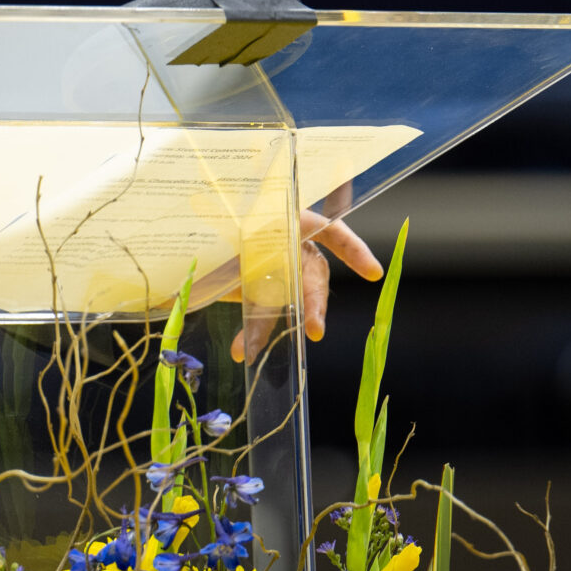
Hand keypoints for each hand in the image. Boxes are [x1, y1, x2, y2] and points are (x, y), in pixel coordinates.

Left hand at [229, 210, 382, 361]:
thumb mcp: (232, 224)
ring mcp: (277, 276)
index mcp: (293, 222)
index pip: (333, 234)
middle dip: (314, 304)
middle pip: (312, 278)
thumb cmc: (222, 220)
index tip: (373, 273)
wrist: (198, 239)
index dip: (354, 251)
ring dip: (276, 327)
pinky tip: (241, 350)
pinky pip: (263, 317)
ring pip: (287, 304)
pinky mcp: (259, 297)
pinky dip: (252, 334)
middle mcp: (292, 251)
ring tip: (261, 347)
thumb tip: (235, 258)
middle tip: (315, 329)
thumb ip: (239, 239)